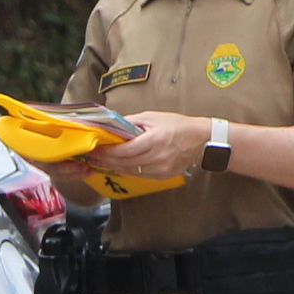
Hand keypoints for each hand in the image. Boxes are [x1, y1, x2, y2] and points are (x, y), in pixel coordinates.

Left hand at [78, 111, 207, 178]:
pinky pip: (140, 175)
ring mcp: (161, 169)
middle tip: (93, 157)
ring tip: (101, 162)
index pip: (125, 150)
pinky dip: (127, 170)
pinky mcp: (163, 176)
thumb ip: (131, 122)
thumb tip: (111, 125)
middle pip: (125, 163)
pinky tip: (118, 165)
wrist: (201, 140)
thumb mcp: (153, 117)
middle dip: (106, 161)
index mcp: (155, 140)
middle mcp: (157, 157)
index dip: (108, 152)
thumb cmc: (177, 125)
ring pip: (130, 171)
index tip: (95, 149)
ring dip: (114, 167)